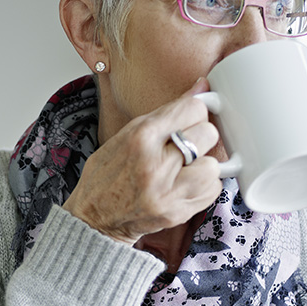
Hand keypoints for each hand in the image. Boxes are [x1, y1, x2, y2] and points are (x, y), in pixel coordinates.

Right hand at [63, 79, 221, 246]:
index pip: (193, 109)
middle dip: (200, 136)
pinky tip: (185, 184)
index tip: (191, 117)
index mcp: (140, 138)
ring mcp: (168, 192)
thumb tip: (202, 87)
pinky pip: (211, 191)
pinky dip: (203, 186)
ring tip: (186, 167)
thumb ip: (166, 114)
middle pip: (207, 134)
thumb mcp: (127, 135)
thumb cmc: (106, 175)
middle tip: (186, 143)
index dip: (195, 111)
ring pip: (213, 165)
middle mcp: (155, 164)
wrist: (93, 218)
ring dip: (204, 165)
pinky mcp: (177, 212)